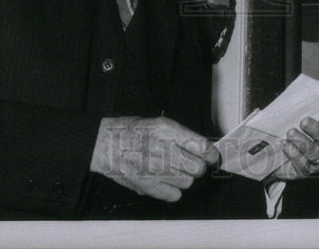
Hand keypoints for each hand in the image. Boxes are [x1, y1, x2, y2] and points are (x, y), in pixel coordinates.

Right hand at [90, 116, 218, 201]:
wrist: (106, 145)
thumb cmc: (133, 132)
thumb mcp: (160, 123)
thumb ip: (183, 135)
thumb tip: (204, 148)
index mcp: (168, 132)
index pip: (203, 147)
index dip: (211, 153)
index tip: (211, 155)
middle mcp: (163, 151)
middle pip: (198, 168)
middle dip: (197, 165)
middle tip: (189, 162)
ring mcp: (156, 171)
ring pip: (188, 182)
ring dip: (184, 177)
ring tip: (173, 169)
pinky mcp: (148, 187)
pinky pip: (175, 195)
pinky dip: (173, 190)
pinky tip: (166, 180)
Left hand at [268, 114, 318, 181]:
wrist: (275, 154)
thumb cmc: (288, 132)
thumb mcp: (294, 117)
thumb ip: (298, 108)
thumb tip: (295, 96)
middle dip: (315, 130)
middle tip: (304, 122)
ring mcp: (316, 161)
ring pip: (314, 152)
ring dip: (302, 141)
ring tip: (290, 133)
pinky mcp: (304, 171)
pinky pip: (302, 164)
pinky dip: (293, 153)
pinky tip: (285, 144)